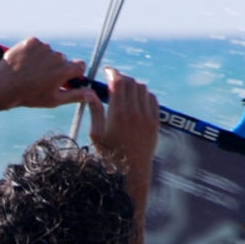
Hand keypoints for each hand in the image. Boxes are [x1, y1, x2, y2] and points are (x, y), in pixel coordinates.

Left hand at [0, 37, 91, 110]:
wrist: (3, 87)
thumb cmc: (29, 96)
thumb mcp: (54, 100)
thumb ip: (75, 95)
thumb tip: (93, 94)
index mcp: (65, 70)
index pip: (80, 66)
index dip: (73, 73)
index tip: (63, 79)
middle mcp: (57, 56)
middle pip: (63, 60)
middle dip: (55, 67)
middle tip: (40, 79)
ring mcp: (44, 47)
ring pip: (49, 53)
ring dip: (43, 60)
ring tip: (30, 72)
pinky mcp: (32, 41)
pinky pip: (37, 46)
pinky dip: (32, 53)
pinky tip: (24, 64)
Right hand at [85, 68, 158, 203]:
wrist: (131, 170)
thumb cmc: (109, 154)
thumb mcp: (96, 134)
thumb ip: (94, 111)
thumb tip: (89, 92)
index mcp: (118, 114)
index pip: (118, 82)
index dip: (113, 73)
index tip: (108, 72)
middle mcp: (135, 112)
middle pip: (131, 82)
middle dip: (122, 78)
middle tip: (115, 82)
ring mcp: (147, 116)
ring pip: (143, 88)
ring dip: (133, 85)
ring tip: (125, 91)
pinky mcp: (155, 121)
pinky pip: (152, 99)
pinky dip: (144, 94)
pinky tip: (137, 100)